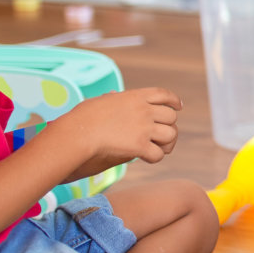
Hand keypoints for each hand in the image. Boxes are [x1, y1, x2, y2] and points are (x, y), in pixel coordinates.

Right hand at [41, 88, 181, 166]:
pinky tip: (146, 158)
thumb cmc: (80, 120)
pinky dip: (154, 157)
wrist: (75, 134)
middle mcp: (143, 110)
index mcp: (134, 96)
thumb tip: (112, 95)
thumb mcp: (97, 102)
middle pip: (171, 117)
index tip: (178, 107)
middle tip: (161, 137)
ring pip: (170, 135)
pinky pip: (158, 154)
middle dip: (168, 126)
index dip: (173, 101)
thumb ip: (109, 100)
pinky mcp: (139, 146)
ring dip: (165, 143)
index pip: (163, 95)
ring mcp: (143, 128)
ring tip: (157, 148)